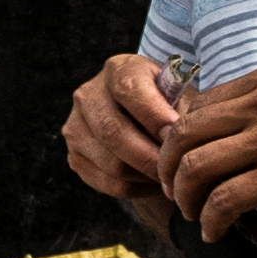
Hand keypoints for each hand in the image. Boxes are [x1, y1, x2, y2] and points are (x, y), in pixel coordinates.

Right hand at [61, 53, 181, 218]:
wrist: (146, 119)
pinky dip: (136, 189)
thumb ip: (182, 111)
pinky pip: (107, 183)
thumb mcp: (181, 96)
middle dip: (151, 157)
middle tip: (176, 170)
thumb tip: (174, 138)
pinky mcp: (75, 157)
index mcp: (117, 69)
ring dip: (145, 175)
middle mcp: (88, 94)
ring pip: (111, 164)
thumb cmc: (170, 105)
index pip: (129, 90)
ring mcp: (75, 127)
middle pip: (113, 132)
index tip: (176, 137)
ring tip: (169, 176)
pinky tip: (153, 182)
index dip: (154, 116)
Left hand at [163, 64, 256, 239]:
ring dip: (185, 199)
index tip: (180, 165)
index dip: (177, 140)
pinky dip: (210, 220)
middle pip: (182, 134)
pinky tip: (215, 232)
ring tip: (193, 216)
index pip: (196, 106)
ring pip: (194, 167)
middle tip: (174, 194)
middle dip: (167, 169)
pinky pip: (224, 200)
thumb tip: (231, 130)